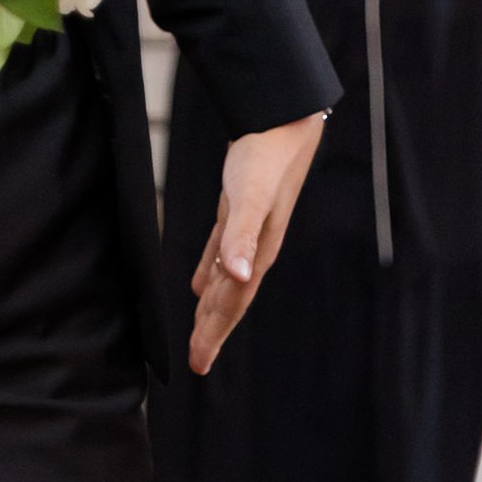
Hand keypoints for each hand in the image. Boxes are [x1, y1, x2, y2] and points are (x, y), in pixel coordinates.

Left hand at [189, 114, 323, 372]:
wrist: (282, 119)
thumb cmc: (265, 157)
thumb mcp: (250, 198)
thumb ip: (241, 237)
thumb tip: (237, 278)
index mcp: (256, 252)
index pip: (231, 303)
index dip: (214, 334)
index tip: (198, 363)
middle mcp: (254, 248)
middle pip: (229, 300)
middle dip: (213, 331)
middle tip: (198, 362)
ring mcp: (247, 230)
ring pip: (225, 279)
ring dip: (211, 306)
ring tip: (200, 331)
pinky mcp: (239, 211)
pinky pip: (220, 253)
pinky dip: (209, 272)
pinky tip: (200, 284)